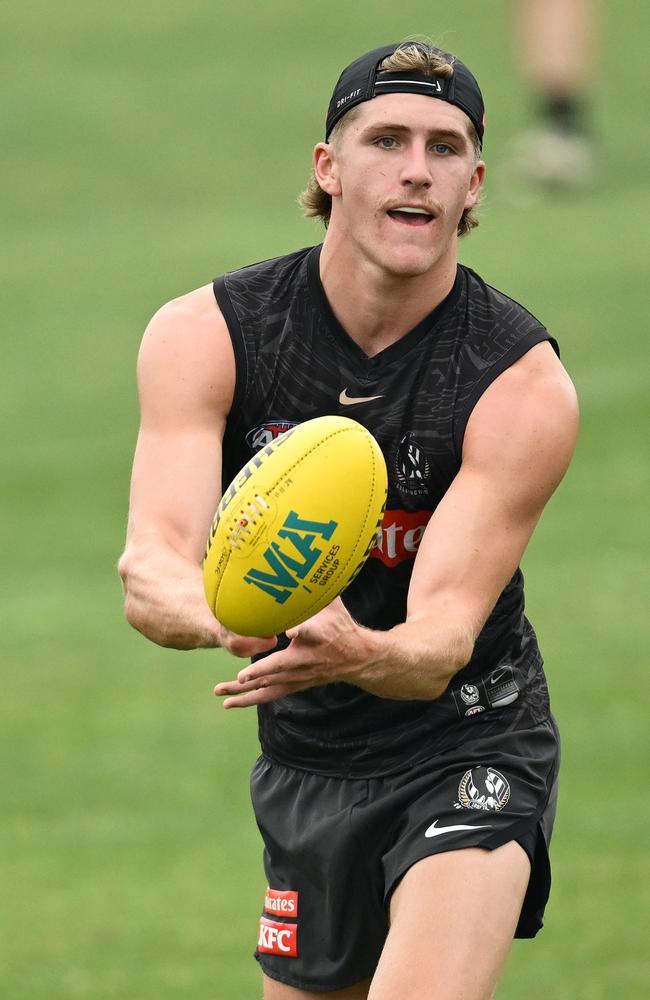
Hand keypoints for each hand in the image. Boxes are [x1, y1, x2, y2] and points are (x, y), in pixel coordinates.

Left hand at [214, 598, 376, 707]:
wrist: (359, 658)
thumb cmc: (342, 626)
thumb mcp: (334, 604)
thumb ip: (316, 588)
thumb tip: (304, 559)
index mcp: (320, 635)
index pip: (311, 631)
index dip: (301, 630)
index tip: (291, 630)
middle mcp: (309, 659)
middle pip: (284, 666)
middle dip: (262, 671)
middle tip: (242, 676)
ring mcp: (301, 676)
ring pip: (271, 685)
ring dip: (246, 690)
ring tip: (220, 691)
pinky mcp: (296, 684)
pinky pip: (270, 694)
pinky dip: (249, 699)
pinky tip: (229, 702)